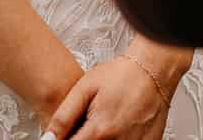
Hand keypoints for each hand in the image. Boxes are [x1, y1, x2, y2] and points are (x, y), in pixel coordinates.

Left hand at [44, 55, 172, 139]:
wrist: (154, 70)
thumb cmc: (123, 74)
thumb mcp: (85, 88)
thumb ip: (64, 116)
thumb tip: (48, 137)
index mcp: (99, 130)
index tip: (64, 135)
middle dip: (83, 139)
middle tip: (86, 125)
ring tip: (102, 124)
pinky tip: (116, 128)